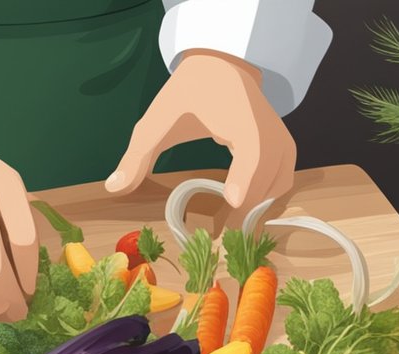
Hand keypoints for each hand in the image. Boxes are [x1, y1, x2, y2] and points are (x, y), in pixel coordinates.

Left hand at [106, 51, 297, 223]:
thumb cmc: (188, 93)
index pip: (252, 148)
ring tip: (227, 229)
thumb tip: (114, 187)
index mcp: (239, 115)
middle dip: (245, 210)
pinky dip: (265, 199)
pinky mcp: (284, 147)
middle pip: (266, 175)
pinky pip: (281, 181)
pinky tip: (241, 209)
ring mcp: (280, 138)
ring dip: (255, 208)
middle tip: (218, 240)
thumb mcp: (157, 119)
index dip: (245, 176)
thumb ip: (137, 155)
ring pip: (277, 184)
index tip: (231, 201)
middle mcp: (267, 128)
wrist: (221, 67)